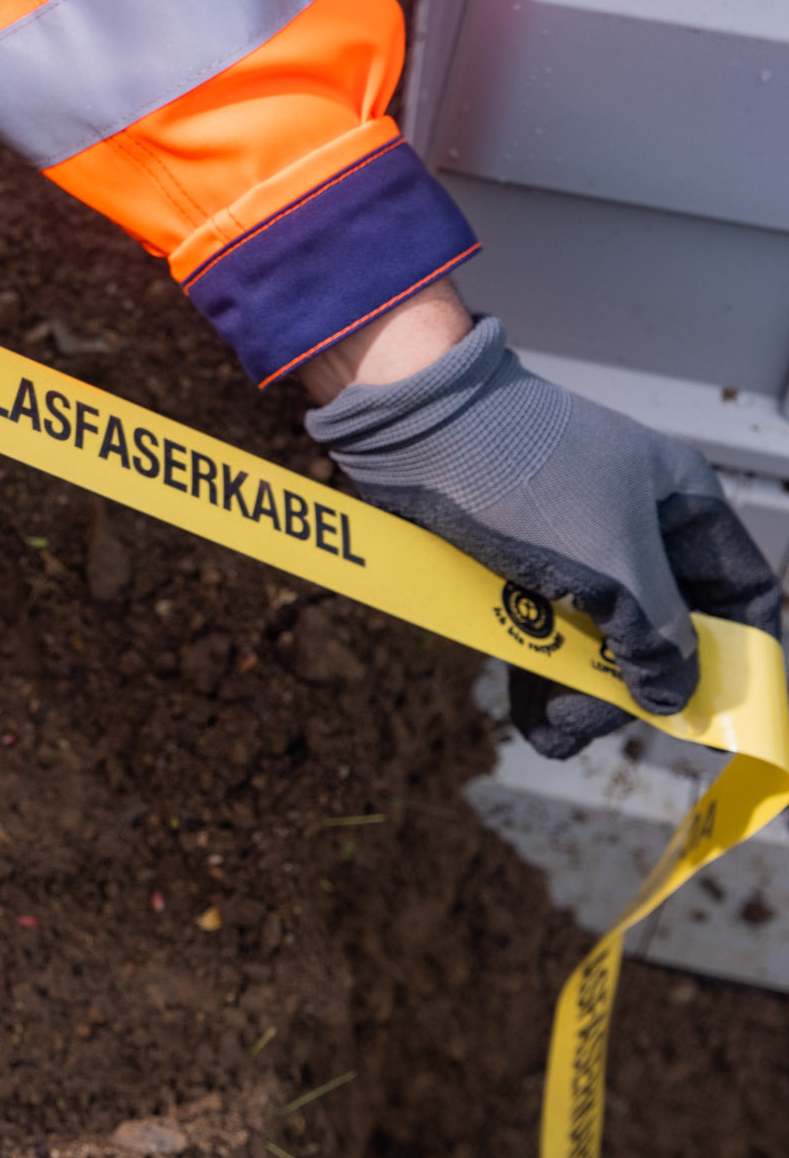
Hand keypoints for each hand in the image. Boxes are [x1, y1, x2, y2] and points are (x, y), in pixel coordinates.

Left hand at [306, 313, 782, 758]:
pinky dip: (540, 664)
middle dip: (635, 684)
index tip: (721, 716)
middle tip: (594, 725)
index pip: (742, 589)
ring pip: (599, 630)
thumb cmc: (526, 475)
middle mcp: (638, 523)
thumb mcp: (611, 560)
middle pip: (663, 624)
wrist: (415, 425)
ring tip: (552, 731)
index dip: (741, 654)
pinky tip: (531, 712)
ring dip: (580, 687)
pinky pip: (546, 621)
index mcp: (682, 505)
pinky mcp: (520, 554)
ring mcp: (577, 540)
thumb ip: (655, 633)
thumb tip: (675, 697)